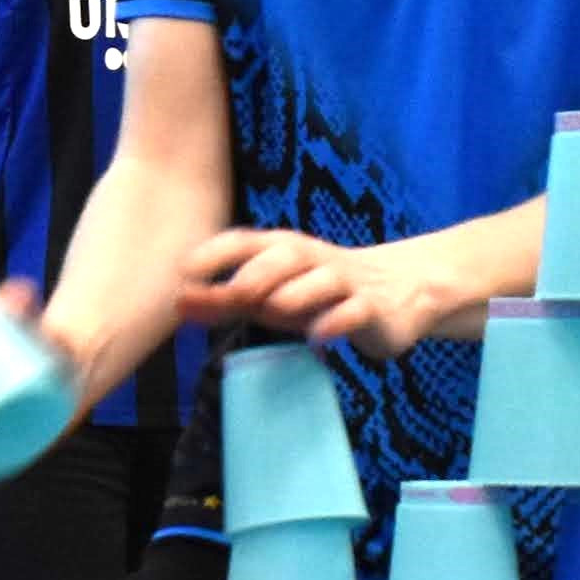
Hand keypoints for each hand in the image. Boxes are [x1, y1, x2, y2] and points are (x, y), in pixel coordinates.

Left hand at [181, 227, 462, 358]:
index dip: (216, 254)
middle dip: (257, 273)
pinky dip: (336, 322)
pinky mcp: (373, 309)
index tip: (184, 273)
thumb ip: (228, 300)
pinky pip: (356, 311)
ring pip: (322, 280)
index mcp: (284, 250)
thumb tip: (179, 305)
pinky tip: (318, 337)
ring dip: (295, 294)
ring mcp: (346, 282)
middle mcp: (314, 259)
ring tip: (272, 310)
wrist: (400, 290)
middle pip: (287, 255)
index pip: (246, 241)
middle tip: (231, 294)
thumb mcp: (273, 293)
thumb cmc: (318, 292)